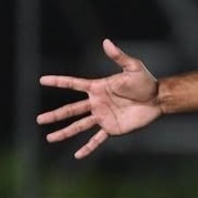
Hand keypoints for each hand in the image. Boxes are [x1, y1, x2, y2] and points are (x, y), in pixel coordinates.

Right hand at [37, 39, 161, 158]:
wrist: (158, 99)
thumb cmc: (146, 82)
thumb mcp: (133, 67)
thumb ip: (118, 56)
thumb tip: (106, 41)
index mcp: (98, 88)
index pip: (73, 84)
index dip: (58, 81)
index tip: (41, 80)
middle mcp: (97, 103)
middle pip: (71, 110)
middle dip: (55, 115)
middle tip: (39, 119)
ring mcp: (103, 117)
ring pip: (79, 126)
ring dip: (64, 132)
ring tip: (49, 138)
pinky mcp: (112, 128)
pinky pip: (97, 139)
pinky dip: (88, 148)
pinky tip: (77, 155)